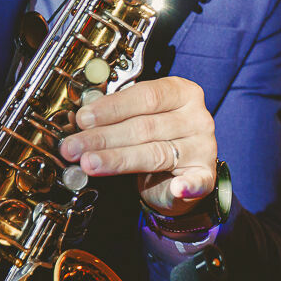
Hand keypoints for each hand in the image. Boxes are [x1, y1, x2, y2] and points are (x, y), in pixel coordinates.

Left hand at [59, 77, 217, 216]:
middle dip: (104, 137)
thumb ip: (117, 116)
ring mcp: (204, 147)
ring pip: (155, 153)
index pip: (146, 96)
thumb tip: (81, 120)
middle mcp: (197, 118)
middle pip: (145, 126)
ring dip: (118, 160)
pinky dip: (186, 186)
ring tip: (89, 163)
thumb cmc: (154, 139)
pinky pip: (196, 182)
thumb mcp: (137, 119)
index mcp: (182, 93)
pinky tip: (176, 188)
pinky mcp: (206, 175)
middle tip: (74, 146)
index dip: (112, 108)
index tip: (84, 118)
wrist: (175, 173)